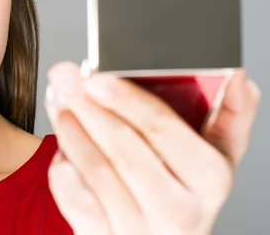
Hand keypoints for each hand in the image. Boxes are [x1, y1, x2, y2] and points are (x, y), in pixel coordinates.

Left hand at [45, 62, 260, 234]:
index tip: (97, 77)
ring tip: (59, 103)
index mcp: (210, 178)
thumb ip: (229, 115)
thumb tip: (238, 78)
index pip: (163, 129)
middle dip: (88, 108)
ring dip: (71, 131)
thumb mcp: (213, 154)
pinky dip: (62, 169)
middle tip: (64, 79)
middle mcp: (179, 210)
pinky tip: (62, 148)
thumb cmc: (181, 188)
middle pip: (124, 148)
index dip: (126, 100)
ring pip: (96, 171)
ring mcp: (140, 229)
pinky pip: (75, 199)